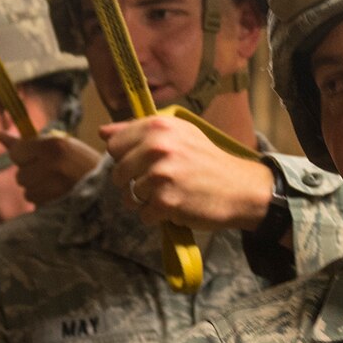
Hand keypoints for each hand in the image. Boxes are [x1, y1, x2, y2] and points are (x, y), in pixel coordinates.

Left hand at [3, 131, 100, 204]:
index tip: (34, 158)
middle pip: (20, 175)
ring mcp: (55, 187)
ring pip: (27, 192)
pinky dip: (44, 200)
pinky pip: (36, 204)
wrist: (110, 187)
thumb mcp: (60, 145)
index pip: (16, 153)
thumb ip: (27, 143)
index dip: (23, 157)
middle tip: (51, 172)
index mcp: (55, 146)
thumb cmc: (83, 162)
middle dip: (31, 174)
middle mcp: (53, 165)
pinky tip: (59, 196)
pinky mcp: (57, 206)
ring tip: (57, 185)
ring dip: (37, 189)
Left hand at [101, 116, 270, 230]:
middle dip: (134, 182)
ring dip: (146, 201)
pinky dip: (157, 216)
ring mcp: (160, 175)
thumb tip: (103, 131)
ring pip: (130, 196)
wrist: (239, 188)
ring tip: (170, 193)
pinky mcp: (165, 201)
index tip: (144, 162)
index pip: (114, 144)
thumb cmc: (205, 160)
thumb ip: (138, 131)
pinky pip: (143, 214)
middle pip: (118, 173)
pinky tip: (176, 206)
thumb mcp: (177, 134)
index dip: (126, 157)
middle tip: (161, 181)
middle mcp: (157, 147)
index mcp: (158, 126)